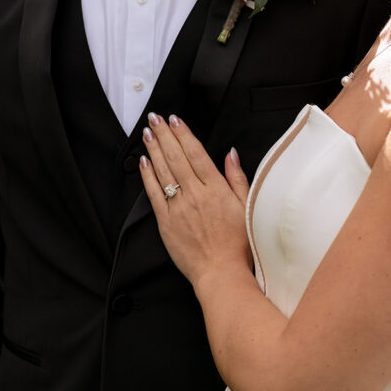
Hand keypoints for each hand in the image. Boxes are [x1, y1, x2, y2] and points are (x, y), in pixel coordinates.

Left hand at [140, 114, 250, 285]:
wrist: (221, 273)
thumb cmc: (238, 244)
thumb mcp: (246, 206)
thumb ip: (237, 177)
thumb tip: (231, 153)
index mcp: (216, 189)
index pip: (196, 153)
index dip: (183, 134)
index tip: (175, 119)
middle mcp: (195, 195)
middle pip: (176, 157)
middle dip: (164, 135)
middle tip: (154, 118)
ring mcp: (179, 208)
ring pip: (163, 172)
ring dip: (154, 149)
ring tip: (147, 133)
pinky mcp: (166, 222)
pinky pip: (154, 194)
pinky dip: (148, 176)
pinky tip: (144, 162)